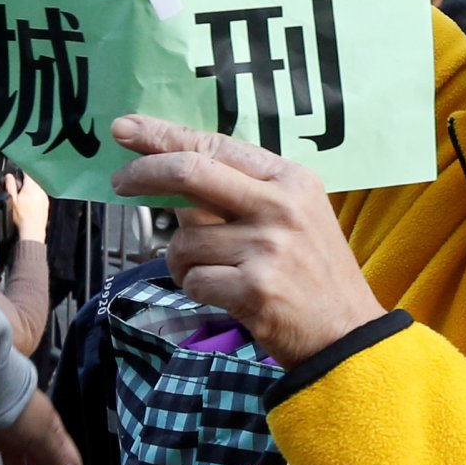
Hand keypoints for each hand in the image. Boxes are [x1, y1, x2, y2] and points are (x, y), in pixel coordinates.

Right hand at [6, 168, 50, 241]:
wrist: (32, 230)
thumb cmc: (22, 218)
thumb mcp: (11, 200)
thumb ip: (10, 186)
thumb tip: (8, 176)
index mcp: (31, 187)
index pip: (27, 173)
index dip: (21, 171)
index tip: (18, 171)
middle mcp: (40, 190)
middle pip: (33, 180)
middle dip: (26, 181)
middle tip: (18, 186)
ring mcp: (44, 197)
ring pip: (37, 187)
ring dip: (31, 188)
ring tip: (23, 196)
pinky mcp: (46, 203)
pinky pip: (40, 195)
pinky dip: (35, 196)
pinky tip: (30, 203)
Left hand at [109, 114, 383, 366]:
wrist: (347, 335)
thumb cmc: (312, 274)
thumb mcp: (292, 217)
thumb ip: (241, 193)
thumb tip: (169, 175)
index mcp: (290, 179)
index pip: (215, 145)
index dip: (164, 135)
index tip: (126, 129)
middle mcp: (280, 206)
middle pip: (191, 173)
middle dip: (144, 173)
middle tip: (118, 182)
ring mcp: (267, 247)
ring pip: (184, 240)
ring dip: (182, 261)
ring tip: (215, 274)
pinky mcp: (254, 288)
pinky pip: (193, 280)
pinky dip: (198, 290)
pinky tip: (227, 296)